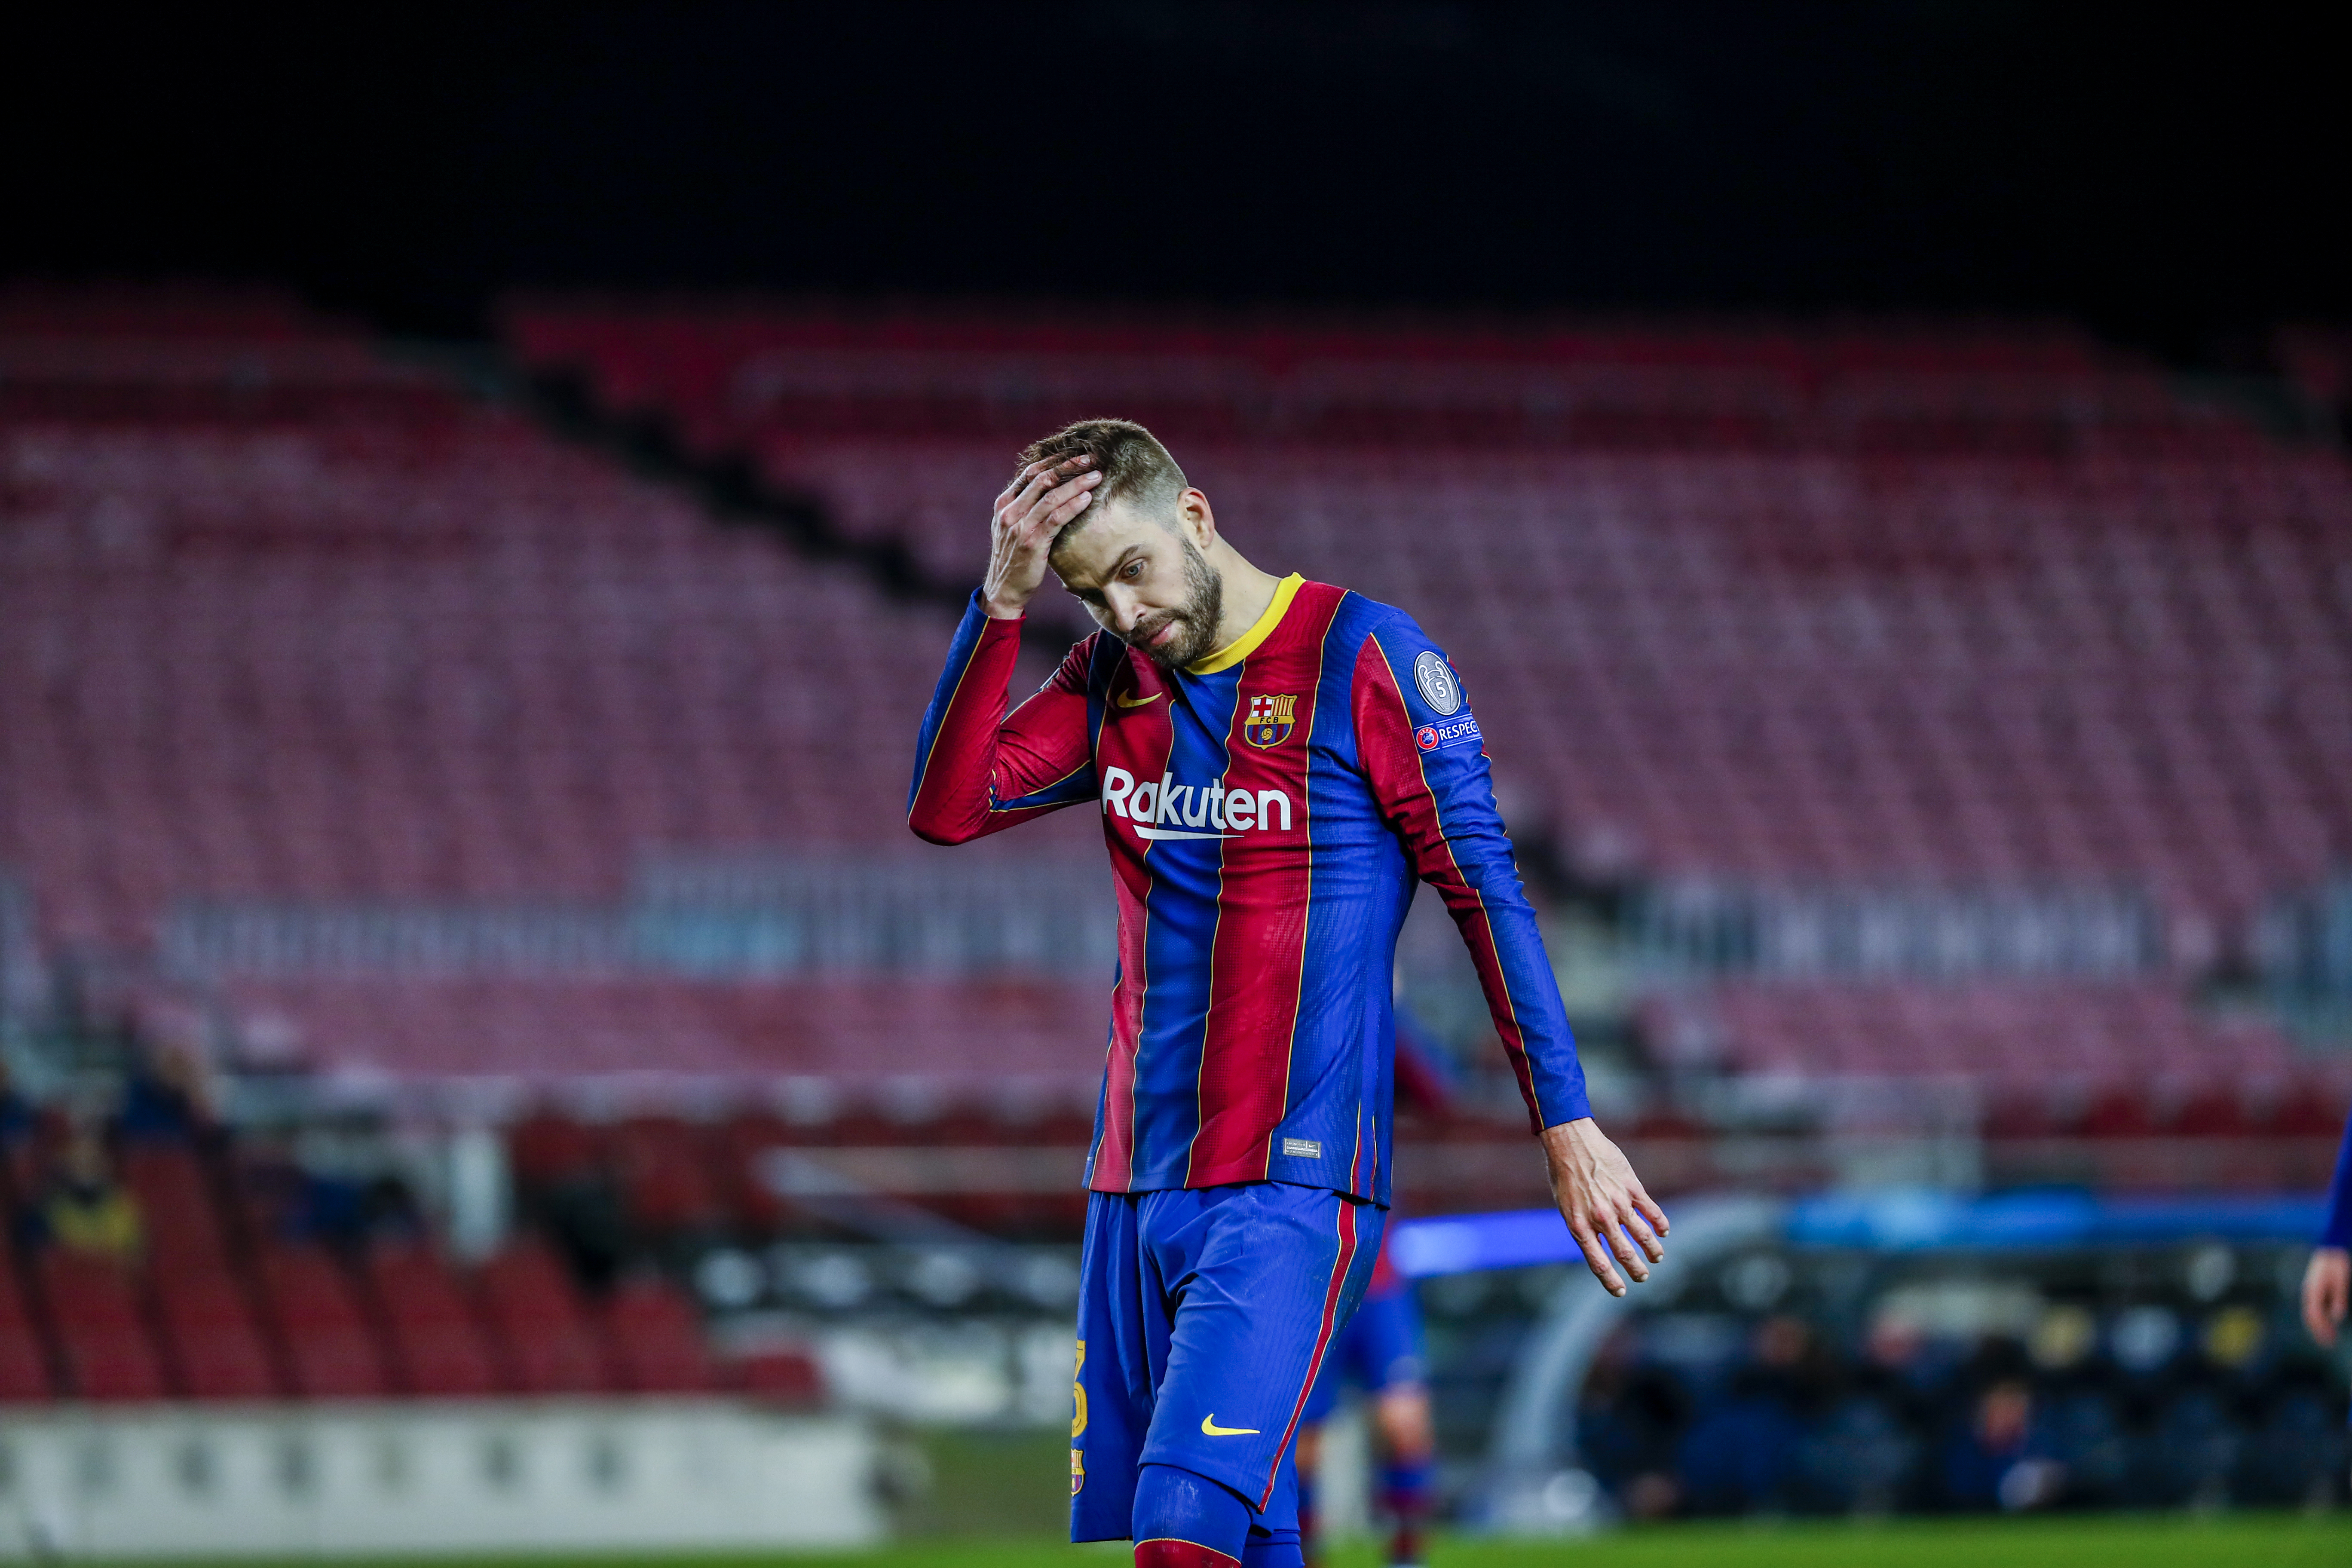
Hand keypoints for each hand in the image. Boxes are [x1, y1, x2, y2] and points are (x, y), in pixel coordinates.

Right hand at [982, 455, 1100, 617]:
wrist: (1003, 588)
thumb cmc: (1013, 557)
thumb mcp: (1010, 528)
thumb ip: (1023, 508)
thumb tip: (1048, 490)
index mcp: (1004, 504)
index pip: (1030, 473)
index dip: (1054, 461)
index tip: (1074, 455)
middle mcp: (1010, 512)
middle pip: (1042, 479)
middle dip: (1069, 466)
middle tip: (1090, 459)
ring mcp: (1020, 526)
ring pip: (1051, 496)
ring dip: (1076, 484)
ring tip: (1096, 476)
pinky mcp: (1033, 542)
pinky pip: (1056, 518)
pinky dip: (1073, 506)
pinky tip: (1087, 498)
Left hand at [1541, 1117, 1666, 1297]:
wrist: (1571, 1141)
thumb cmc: (1564, 1174)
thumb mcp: (1566, 1207)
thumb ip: (1583, 1229)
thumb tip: (1600, 1250)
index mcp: (1579, 1225)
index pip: (1598, 1262)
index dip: (1610, 1281)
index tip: (1620, 1292)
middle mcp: (1600, 1218)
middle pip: (1625, 1254)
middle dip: (1637, 1270)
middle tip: (1643, 1277)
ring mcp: (1618, 1202)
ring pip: (1642, 1235)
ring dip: (1652, 1251)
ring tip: (1657, 1258)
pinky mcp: (1632, 1187)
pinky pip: (1651, 1211)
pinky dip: (1660, 1224)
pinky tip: (1664, 1232)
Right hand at [2303, 1247, 2348, 1346]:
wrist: (2332, 1250)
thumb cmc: (2337, 1265)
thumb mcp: (2340, 1281)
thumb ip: (2338, 1298)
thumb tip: (2336, 1317)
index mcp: (2313, 1291)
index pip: (2313, 1315)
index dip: (2321, 1330)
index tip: (2329, 1341)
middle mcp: (2310, 1293)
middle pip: (2310, 1317)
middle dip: (2318, 1332)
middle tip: (2328, 1345)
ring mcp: (2311, 1291)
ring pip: (2311, 1313)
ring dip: (2319, 1326)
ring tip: (2328, 1337)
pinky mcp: (2316, 1290)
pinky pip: (2315, 1308)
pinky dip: (2320, 1318)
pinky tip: (2328, 1323)